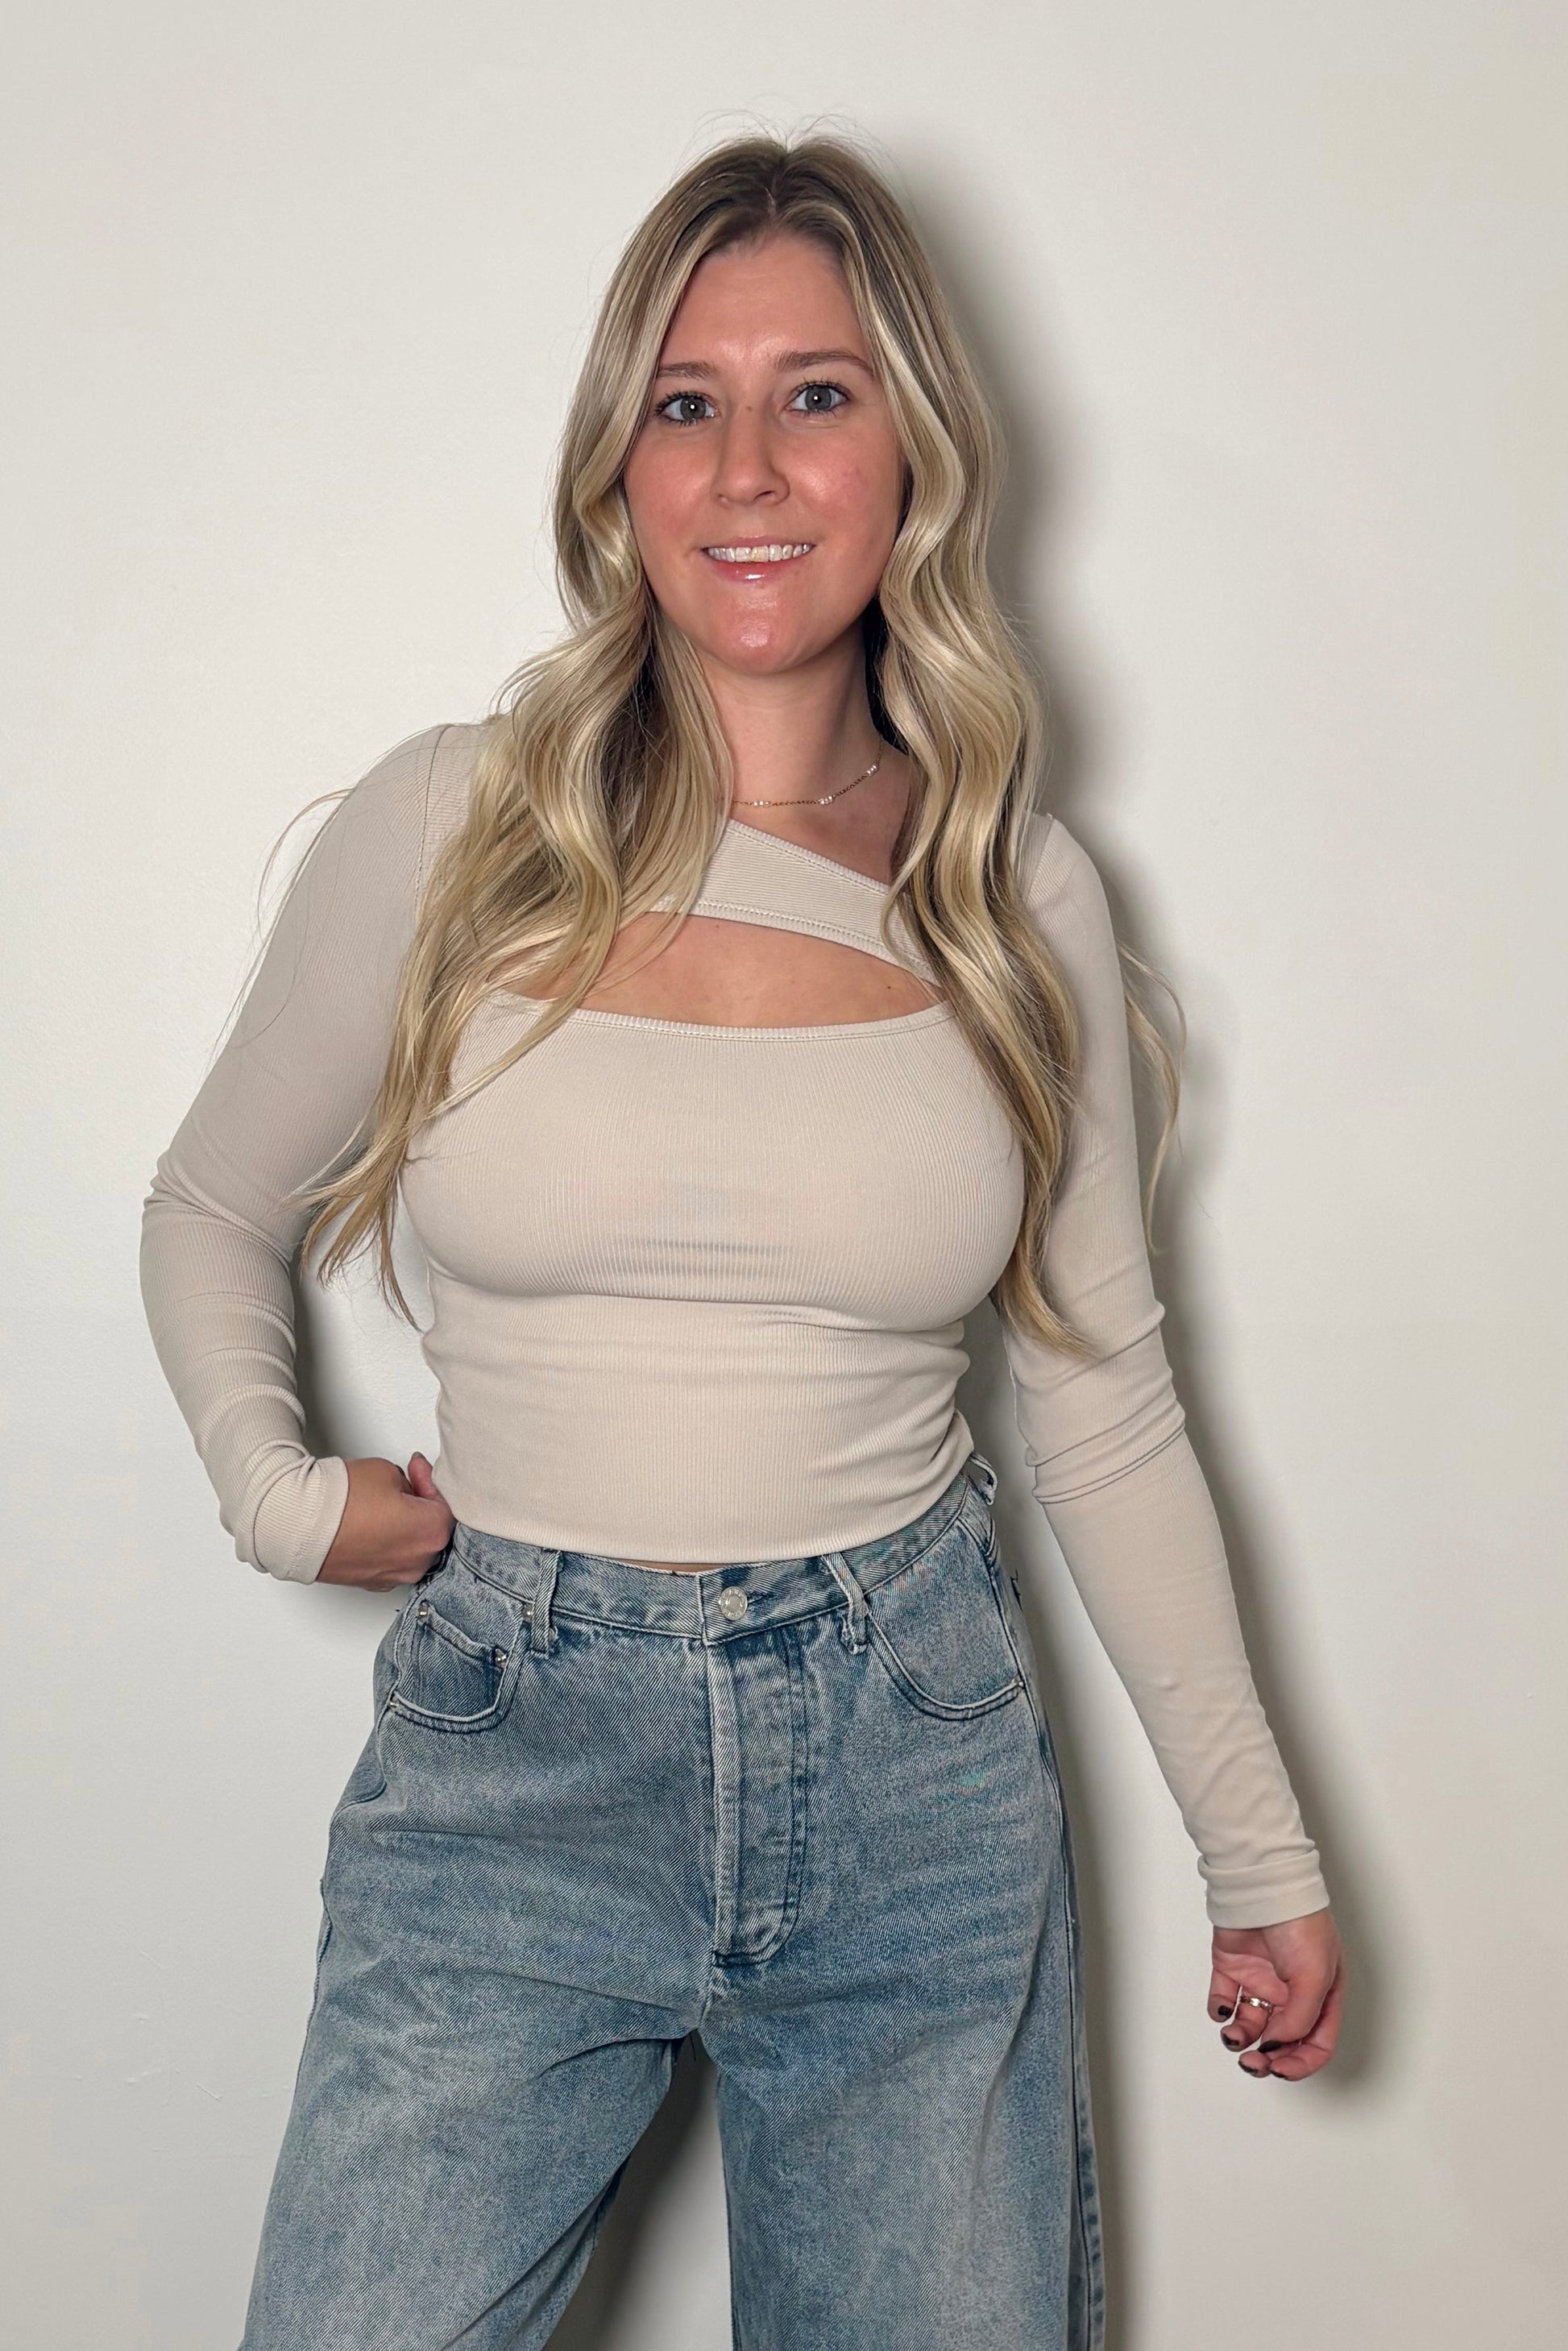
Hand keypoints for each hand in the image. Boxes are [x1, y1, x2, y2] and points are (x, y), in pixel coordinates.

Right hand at [316, 1452, 454, 1591]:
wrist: (298, 1524)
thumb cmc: (341, 1501)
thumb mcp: (387, 1471)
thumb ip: (407, 1482)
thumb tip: (405, 1490)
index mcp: (432, 1533)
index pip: (445, 1504)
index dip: (431, 1481)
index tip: (416, 1468)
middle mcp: (417, 1562)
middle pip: (430, 1529)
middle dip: (419, 1504)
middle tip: (404, 1482)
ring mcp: (393, 1576)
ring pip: (409, 1547)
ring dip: (402, 1526)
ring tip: (381, 1504)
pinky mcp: (370, 1582)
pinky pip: (388, 1559)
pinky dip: (384, 1543)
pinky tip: (369, 1526)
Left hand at [1206, 1907, 1344, 2080]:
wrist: (1262, 1886)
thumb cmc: (1300, 1923)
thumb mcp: (1315, 1977)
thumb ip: (1300, 2018)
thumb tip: (1278, 2043)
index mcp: (1322, 1994)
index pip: (1316, 2042)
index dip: (1300, 2063)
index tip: (1280, 2069)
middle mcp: (1292, 1991)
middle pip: (1282, 2039)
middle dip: (1267, 2057)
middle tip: (1253, 2062)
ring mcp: (1261, 1979)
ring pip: (1250, 2024)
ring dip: (1240, 2037)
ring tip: (1233, 2033)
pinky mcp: (1233, 1968)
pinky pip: (1224, 2000)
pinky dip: (1219, 2011)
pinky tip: (1223, 2008)